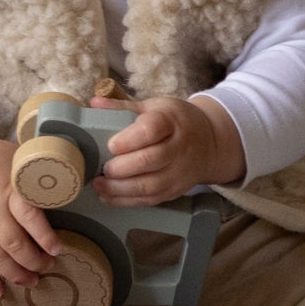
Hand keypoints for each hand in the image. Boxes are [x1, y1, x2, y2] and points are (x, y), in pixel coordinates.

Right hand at [0, 135, 62, 300]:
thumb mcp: (16, 157)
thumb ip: (36, 175)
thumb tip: (69, 182)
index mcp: (6, 189)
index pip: (27, 216)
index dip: (44, 236)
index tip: (59, 249)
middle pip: (12, 243)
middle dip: (34, 261)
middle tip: (49, 266)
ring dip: (15, 274)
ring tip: (33, 281)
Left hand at [91, 94, 242, 205]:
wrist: (210, 142)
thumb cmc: (175, 121)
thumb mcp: (154, 107)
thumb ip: (123, 107)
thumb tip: (94, 104)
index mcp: (171, 121)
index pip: (152, 130)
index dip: (130, 139)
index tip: (112, 145)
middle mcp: (179, 148)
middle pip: (151, 161)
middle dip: (122, 168)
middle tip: (102, 169)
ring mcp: (179, 172)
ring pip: (151, 186)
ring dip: (121, 189)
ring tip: (99, 185)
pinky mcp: (176, 190)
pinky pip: (151, 200)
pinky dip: (127, 201)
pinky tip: (109, 197)